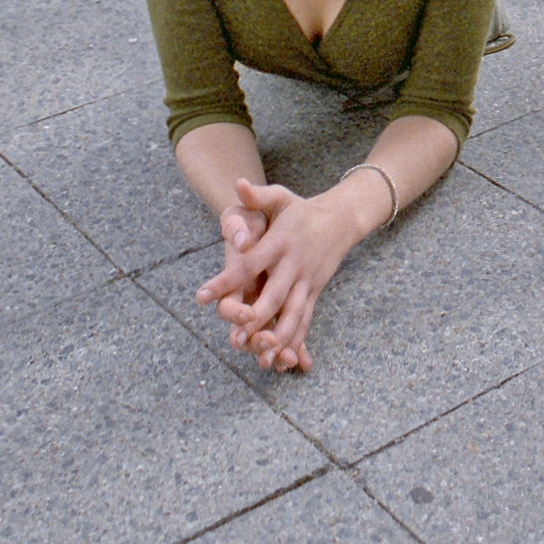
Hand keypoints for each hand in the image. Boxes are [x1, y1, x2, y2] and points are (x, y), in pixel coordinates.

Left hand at [197, 177, 357, 371]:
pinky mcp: (315, 292)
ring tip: (261, 355)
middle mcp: (294, 264)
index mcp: (280, 242)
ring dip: (278, 336)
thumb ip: (258, 195)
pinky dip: (295, 339)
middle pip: (274, 295)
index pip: (250, 263)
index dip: (226, 280)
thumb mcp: (281, 197)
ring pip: (294, 313)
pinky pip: (305, 319)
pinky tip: (284, 359)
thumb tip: (237, 184)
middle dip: (256, 317)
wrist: (341, 219)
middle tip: (235, 335)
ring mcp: (307, 281)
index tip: (202, 295)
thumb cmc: (301, 210)